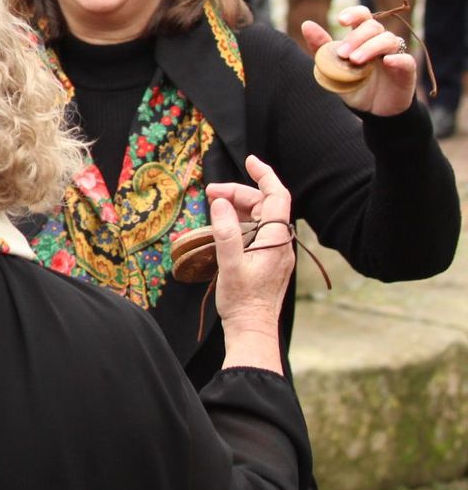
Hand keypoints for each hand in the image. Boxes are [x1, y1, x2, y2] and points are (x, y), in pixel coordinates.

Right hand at [205, 155, 294, 372]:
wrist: (252, 329)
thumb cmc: (242, 300)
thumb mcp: (230, 265)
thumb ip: (226, 231)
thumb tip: (220, 202)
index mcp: (275, 239)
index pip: (277, 197)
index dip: (265, 175)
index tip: (249, 160)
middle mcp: (279, 242)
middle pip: (264, 205)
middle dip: (239, 193)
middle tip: (209, 192)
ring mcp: (274, 252)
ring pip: (258, 218)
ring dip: (237, 207)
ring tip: (212, 205)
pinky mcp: (267, 260)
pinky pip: (255, 231)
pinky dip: (239, 222)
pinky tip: (222, 225)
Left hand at [300, 6, 415, 115]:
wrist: (370, 110)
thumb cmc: (352, 84)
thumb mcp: (333, 67)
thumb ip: (321, 47)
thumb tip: (307, 24)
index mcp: (363, 38)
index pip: (363, 16)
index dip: (354, 14)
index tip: (341, 21)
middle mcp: (380, 43)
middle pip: (373, 27)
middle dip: (356, 37)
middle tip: (342, 54)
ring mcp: (395, 55)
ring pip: (389, 40)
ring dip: (370, 47)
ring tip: (355, 60)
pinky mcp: (406, 72)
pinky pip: (406, 60)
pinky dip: (397, 58)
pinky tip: (387, 61)